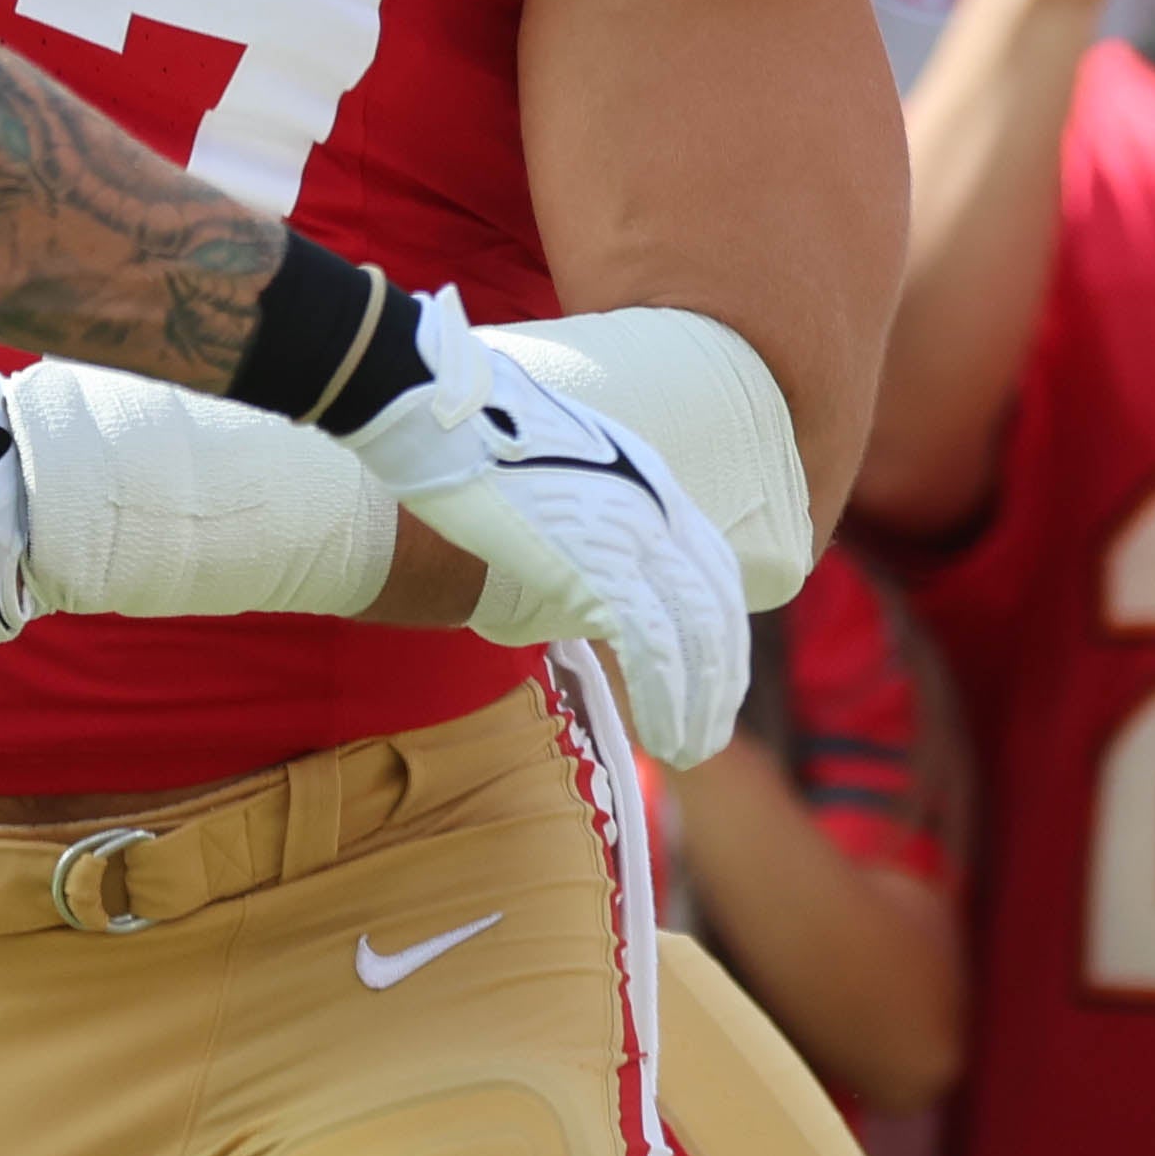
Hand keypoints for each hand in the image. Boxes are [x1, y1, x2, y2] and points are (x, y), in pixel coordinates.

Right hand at [322, 287, 750, 763]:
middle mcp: (655, 504)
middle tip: (710, 730)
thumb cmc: (460, 426)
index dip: (718, 624)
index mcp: (646, 475)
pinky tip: (664, 739)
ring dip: (702, 706)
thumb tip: (551, 539)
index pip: (711, 563)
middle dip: (721, 678)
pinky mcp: (600, 567)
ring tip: (691, 750)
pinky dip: (671, 703)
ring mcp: (632, 535)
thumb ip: (568, 501)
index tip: (711, 669)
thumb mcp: (542, 458)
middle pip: (717, 606)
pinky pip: (658, 652)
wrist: (432, 405)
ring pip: (699, 639)